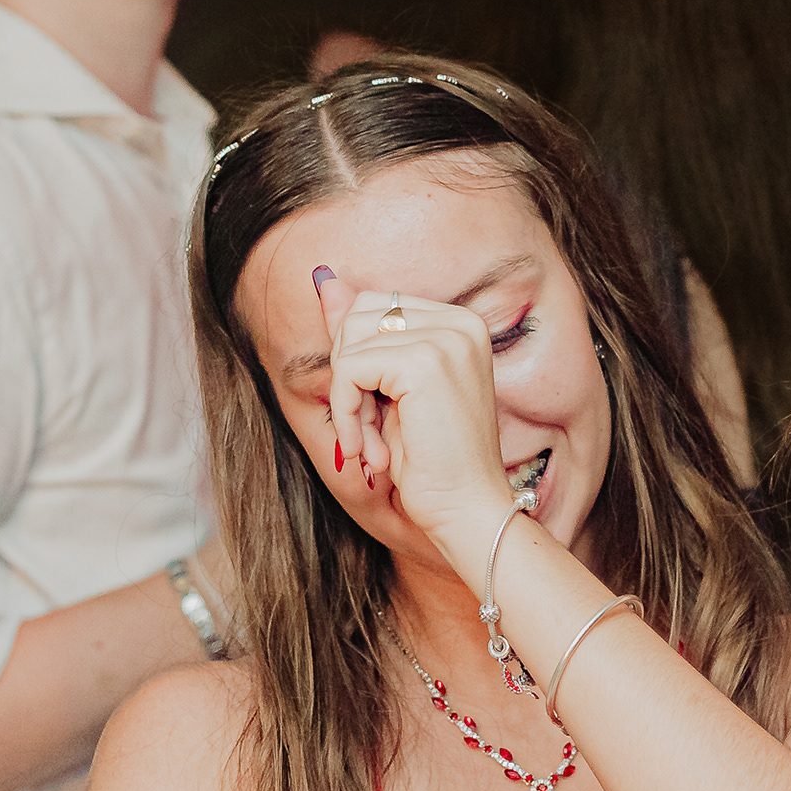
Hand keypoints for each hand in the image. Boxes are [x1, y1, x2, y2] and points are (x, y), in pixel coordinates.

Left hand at [313, 266, 518, 574]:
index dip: (356, 359)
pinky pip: (350, 369)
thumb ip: (361, 335)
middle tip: (369, 430)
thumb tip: (324, 280)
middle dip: (349, 375)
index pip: (375, 305)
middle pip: (358, 314)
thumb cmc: (431, 462)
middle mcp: (460, 322)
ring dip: (347, 400)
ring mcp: (446, 338)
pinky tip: (367, 448)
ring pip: (351, 342)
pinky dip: (347, 412)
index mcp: (460, 323)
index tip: (373, 412)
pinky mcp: (424, 362)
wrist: (466, 509)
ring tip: (371, 441)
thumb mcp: (387, 392)